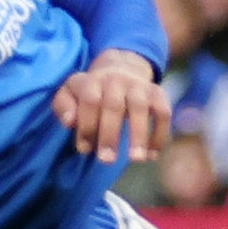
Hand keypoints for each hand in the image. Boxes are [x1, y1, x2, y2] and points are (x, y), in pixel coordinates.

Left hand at [54, 49, 167, 163]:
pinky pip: (163, 113)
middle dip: (110, 134)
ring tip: (137, 159)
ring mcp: (139, 85)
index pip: (89, 101)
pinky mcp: (157, 93)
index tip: (85, 150)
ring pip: (140, 108)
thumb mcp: (70, 93)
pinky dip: (160, 134)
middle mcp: (117, 80)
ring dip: (139, 134)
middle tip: (107, 160)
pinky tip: (152, 155)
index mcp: (93, 81)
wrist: (122, 67)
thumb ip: (63, 106)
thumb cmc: (91, 91)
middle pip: (114, 105)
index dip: (87, 125)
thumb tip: (70, 121)